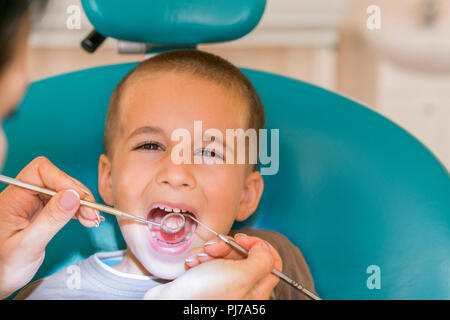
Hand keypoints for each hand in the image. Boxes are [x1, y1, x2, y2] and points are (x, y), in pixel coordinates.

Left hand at [0, 157, 100, 298]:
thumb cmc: (3, 267)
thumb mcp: (28, 244)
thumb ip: (51, 219)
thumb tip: (73, 196)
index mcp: (13, 199)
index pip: (40, 172)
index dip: (63, 180)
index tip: (80, 198)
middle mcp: (23, 197)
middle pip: (56, 180)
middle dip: (78, 194)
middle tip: (93, 213)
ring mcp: (33, 205)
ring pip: (63, 191)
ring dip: (82, 203)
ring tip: (93, 219)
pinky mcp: (42, 214)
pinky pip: (64, 203)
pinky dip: (78, 210)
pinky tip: (86, 219)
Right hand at [143, 234, 280, 299]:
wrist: (167, 306)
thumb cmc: (204, 297)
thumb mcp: (241, 276)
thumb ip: (262, 261)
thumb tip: (265, 249)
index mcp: (257, 289)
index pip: (272, 262)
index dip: (258, 246)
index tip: (243, 239)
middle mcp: (242, 288)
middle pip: (245, 255)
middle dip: (227, 246)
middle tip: (214, 249)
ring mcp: (223, 286)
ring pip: (224, 256)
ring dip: (209, 252)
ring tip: (198, 260)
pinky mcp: (205, 282)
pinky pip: (207, 262)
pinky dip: (198, 259)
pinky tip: (190, 265)